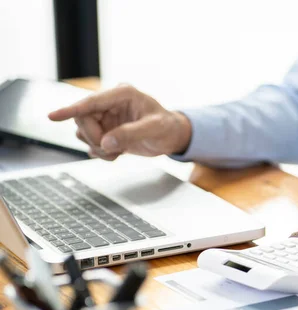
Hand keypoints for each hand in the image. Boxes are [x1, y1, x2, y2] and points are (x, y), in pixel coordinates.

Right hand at [48, 85, 191, 160]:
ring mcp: (106, 116)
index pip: (91, 102)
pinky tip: (117, 153)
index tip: (52, 117)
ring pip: (83, 132)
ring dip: (97, 146)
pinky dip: (101, 152)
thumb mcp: (155, 129)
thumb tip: (106, 142)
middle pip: (83, 119)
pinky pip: (90, 142)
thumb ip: (131, 134)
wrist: (171, 137)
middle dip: (94, 138)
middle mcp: (111, 103)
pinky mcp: (105, 129)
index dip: (71, 110)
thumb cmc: (167, 128)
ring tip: (118, 151)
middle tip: (112, 149)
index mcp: (123, 94)